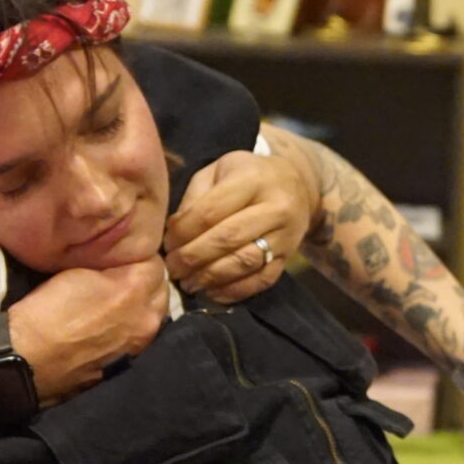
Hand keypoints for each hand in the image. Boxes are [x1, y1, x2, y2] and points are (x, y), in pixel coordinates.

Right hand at [12, 257, 168, 402]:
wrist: (29, 358)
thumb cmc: (47, 311)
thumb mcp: (78, 273)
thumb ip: (109, 267)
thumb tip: (120, 266)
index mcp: (134, 290)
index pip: (154, 262)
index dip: (137, 257)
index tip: (123, 258)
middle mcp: (147, 317)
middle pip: (161, 288)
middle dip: (147, 280)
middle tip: (125, 277)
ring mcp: (141, 343)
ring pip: (156, 313)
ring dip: (145, 303)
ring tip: (122, 300)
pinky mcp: (131, 361)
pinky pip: (143, 335)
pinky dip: (136, 325)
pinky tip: (117, 323)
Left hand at [167, 149, 308, 302]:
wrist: (296, 185)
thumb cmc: (247, 176)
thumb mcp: (219, 171)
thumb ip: (195, 198)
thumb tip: (174, 234)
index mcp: (253, 179)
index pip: (210, 212)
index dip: (183, 232)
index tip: (167, 242)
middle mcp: (275, 207)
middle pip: (227, 239)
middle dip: (193, 257)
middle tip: (173, 268)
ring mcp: (286, 235)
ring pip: (244, 263)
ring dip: (210, 277)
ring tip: (188, 282)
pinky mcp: (289, 258)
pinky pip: (261, 280)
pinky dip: (234, 291)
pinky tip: (212, 292)